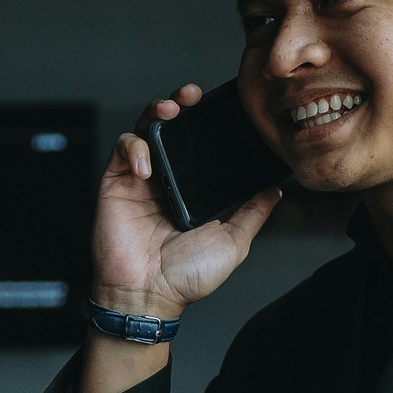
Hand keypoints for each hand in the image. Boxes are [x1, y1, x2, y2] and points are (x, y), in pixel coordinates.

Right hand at [92, 83, 281, 318]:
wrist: (148, 296)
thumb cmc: (186, 277)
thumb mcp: (233, 241)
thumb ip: (253, 213)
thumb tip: (277, 189)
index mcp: (192, 189)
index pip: (198, 144)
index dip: (206, 121)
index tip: (221, 106)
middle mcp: (166, 179)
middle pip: (171, 127)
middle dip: (180, 102)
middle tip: (192, 96)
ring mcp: (139, 180)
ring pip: (145, 129)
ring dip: (156, 112)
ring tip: (170, 109)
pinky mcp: (115, 184)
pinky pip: (122, 149)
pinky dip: (134, 148)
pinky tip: (147, 165)